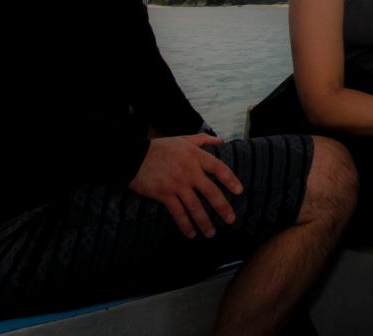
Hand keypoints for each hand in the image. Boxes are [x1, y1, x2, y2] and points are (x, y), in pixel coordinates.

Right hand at [129, 134, 243, 238]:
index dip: (230, 180)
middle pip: (211, 191)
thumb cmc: (159, 147)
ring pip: (195, 206)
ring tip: (211, 233)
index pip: (219, 168)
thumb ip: (202, 140)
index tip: (239, 191)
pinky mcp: (164, 194)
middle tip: (231, 219)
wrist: (133, 156)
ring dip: (204, 222)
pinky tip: (191, 233)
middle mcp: (190, 171)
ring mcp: (177, 184)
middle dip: (222, 207)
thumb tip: (220, 140)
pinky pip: (178, 212)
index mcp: (196, 156)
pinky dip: (185, 224)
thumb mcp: (183, 139)